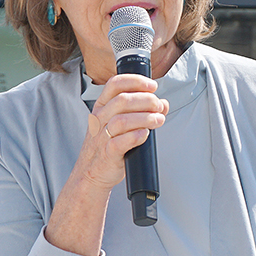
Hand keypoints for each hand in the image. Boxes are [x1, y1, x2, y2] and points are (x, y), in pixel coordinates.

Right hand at [76, 73, 168, 194]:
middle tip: (159, 106)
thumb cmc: (108, 146)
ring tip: (158, 120)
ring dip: (145, 118)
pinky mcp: (107, 154)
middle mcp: (100, 119)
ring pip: (121, 120)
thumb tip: (163, 104)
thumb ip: (142, 111)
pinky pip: (119, 142)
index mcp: (102, 107)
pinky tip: (145, 135)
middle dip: (146, 100)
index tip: (153, 86)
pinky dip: (136, 136)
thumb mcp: (122, 124)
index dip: (136, 81)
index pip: (115, 84)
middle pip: (122, 100)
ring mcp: (102, 137)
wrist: (91, 173)